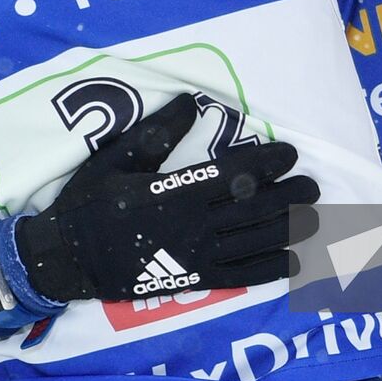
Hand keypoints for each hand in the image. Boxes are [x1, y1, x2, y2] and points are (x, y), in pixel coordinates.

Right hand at [16, 95, 319, 301]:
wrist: (67, 258)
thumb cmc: (89, 202)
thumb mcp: (114, 158)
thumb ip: (155, 132)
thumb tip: (190, 100)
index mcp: (174, 192)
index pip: (233, 175)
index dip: (267, 163)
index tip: (290, 153)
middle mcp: (192, 225)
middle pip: (253, 209)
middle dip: (289, 197)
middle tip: (314, 186)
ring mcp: (195, 256)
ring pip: (253, 242)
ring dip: (288, 230)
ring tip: (314, 218)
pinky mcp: (192, 280)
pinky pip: (239, 276)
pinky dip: (268, 269)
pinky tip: (292, 262)